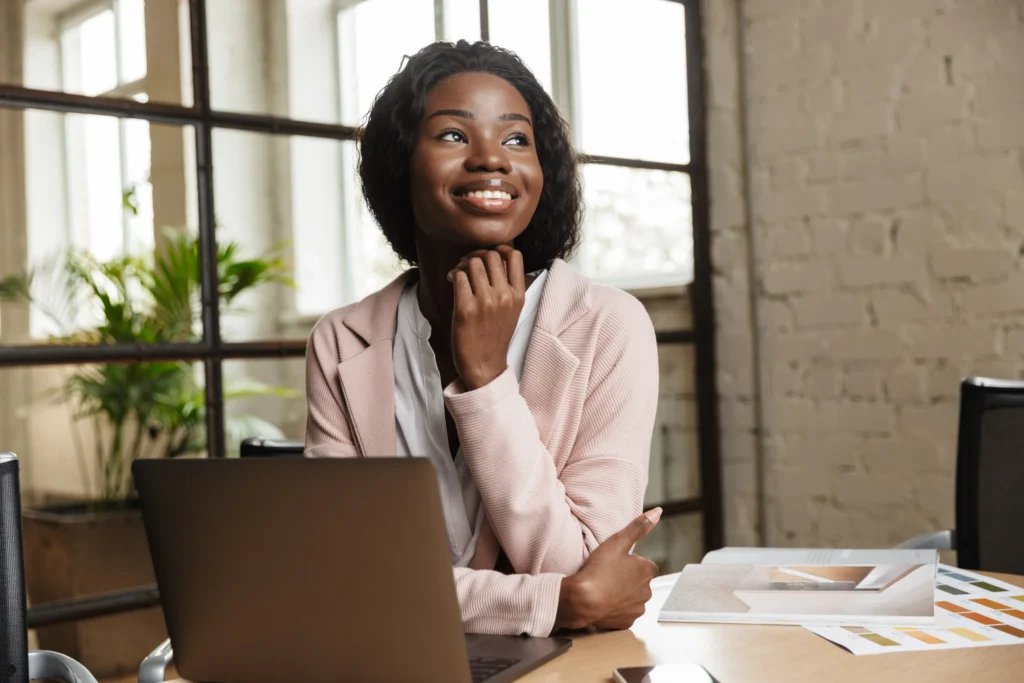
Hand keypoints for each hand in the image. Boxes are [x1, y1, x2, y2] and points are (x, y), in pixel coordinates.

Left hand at [448, 245, 525, 390]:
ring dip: (463, 264)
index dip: (499, 249)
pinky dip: (453, 274)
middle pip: (491, 255)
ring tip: (458, 274)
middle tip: (468, 265)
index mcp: (518, 295)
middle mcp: (504, 296)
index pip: (514, 255)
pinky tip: (451, 281)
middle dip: (476, 255)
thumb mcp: (512, 310)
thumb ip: (507, 286)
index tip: (488, 256)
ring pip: (473, 262)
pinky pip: (458, 276)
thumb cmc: (494, 337)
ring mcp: (486, 302)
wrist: (485, 366)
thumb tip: (493, 259)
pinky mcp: (466, 308)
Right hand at [555, 508, 661, 630]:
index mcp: (648, 572)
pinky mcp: (626, 623)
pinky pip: (623, 613)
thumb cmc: (599, 570)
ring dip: (623, 595)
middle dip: (628, 580)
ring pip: (633, 598)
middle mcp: (647, 592)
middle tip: (608, 575)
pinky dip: (616, 609)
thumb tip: (658, 512)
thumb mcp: (617, 542)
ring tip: (604, 588)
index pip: (646, 566)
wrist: (582, 600)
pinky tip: (603, 603)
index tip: (617, 563)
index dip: (632, 564)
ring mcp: (637, 609)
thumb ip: (638, 527)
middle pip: (640, 583)